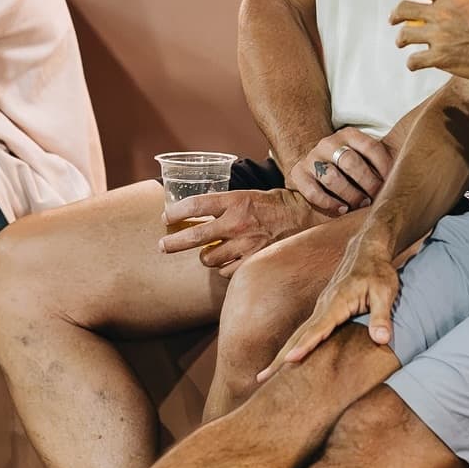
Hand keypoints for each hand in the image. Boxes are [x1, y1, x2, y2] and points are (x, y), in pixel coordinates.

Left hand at [159, 185, 313, 274]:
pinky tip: (230, 260)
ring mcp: (245, 245)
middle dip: (174, 243)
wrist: (306, 218)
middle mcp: (237, 223)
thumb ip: (225, 204)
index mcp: (235, 201)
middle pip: (195, 237)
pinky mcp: (253, 262)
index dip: (176, 212)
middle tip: (162, 246)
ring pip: (209, 259)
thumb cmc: (275, 205)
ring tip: (211, 251)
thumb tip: (198, 211)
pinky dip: (225, 267)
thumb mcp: (248, 195)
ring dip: (206, 256)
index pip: (196, 205)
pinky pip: (226, 272)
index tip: (165, 218)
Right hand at [258, 233, 402, 378]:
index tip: (289, 361)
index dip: (305, 346)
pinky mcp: (324, 310)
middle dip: (280, 358)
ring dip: (282, 354)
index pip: (318, 328)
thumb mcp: (386, 291)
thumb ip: (382, 316)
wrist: (367, 249)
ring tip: (265, 375)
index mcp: (337, 302)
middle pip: (298, 335)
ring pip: (299, 334)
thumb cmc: (378, 270)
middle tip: (262, 378)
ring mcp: (321, 308)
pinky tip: (288, 358)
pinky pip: (305, 331)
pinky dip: (293, 345)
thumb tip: (382, 340)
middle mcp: (324, 306)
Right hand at [287, 128, 393, 215]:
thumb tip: (407, 178)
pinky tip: (343, 209)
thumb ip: (378, 163)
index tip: (394, 182)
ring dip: (350, 194)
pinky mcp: (298, 174)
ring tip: (361, 205)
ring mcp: (311, 158)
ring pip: (331, 177)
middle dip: (367, 182)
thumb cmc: (348, 166)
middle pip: (350, 162)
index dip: (385, 165)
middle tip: (377, 197)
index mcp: (348, 134)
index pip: (370, 146)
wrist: (313, 163)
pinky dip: (329, 203)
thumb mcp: (362, 156)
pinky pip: (313, 192)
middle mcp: (328, 143)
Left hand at [390, 0, 468, 79]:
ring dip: (401, 39)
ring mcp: (438, 36)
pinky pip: (415, 60)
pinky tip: (415, 63)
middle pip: (404, 9)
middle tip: (394, 19)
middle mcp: (441, 13)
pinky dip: (412, 62)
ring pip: (405, 35)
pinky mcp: (440, 57)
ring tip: (402, 42)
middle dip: (396, 15)